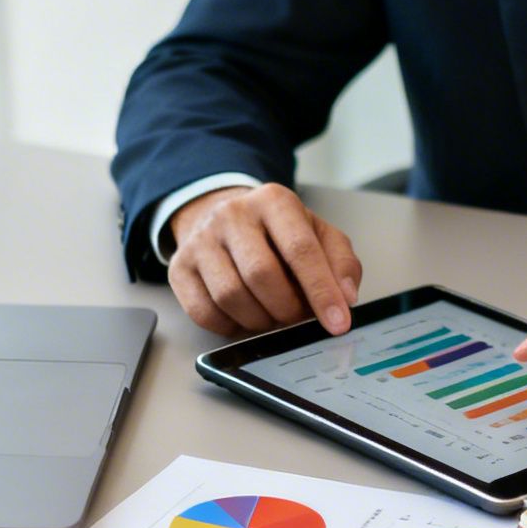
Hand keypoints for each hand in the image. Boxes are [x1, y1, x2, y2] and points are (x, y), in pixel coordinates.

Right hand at [167, 184, 361, 336]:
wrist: (222, 216)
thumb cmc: (276, 232)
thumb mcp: (317, 234)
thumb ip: (340, 262)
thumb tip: (346, 297)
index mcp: (273, 201)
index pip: (300, 249)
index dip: (321, 291)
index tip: (337, 322)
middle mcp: (232, 214)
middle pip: (262, 275)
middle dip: (287, 309)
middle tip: (296, 317)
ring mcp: (201, 240)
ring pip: (231, 297)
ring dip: (259, 319)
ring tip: (271, 314)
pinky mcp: (180, 267)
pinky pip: (204, 312)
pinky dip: (230, 326)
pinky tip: (243, 316)